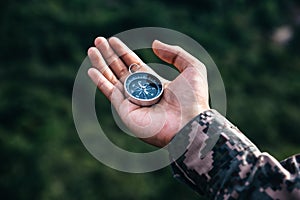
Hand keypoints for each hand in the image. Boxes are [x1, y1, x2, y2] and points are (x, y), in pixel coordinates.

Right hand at [87, 37, 208, 146]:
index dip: (124, 52)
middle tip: (98, 40)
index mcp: (155, 83)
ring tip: (92, 49)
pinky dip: (100, 81)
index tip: (113, 41)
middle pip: (121, 70)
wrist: (189, 123)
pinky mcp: (125, 111)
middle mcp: (142, 92)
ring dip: (101, 64)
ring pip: (112, 79)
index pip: (134, 64)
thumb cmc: (193, 98)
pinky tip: (92, 70)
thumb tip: (154, 44)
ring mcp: (132, 101)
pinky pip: (110, 93)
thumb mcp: (191, 68)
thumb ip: (175, 53)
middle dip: (109, 55)